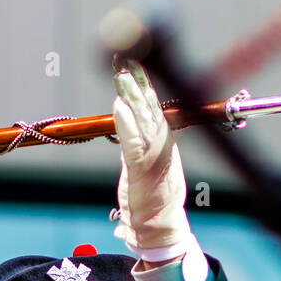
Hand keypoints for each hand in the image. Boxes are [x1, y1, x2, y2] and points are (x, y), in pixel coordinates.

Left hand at [111, 59, 190, 259]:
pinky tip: (119, 105)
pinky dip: (126, 123)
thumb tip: (122, 123)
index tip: (127, 58)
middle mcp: (161, 142)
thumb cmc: (151, 201)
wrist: (161, 229)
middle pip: (147, 102)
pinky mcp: (144, 171)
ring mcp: (155, 155)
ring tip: (120, 70)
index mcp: (162, 138)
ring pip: (143, 116)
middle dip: (135, 76)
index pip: (150, 102)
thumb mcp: (140, 164)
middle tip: (121, 52)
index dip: (139, 79)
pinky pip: (134, 143)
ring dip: (131, 92)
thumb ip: (131, 143)